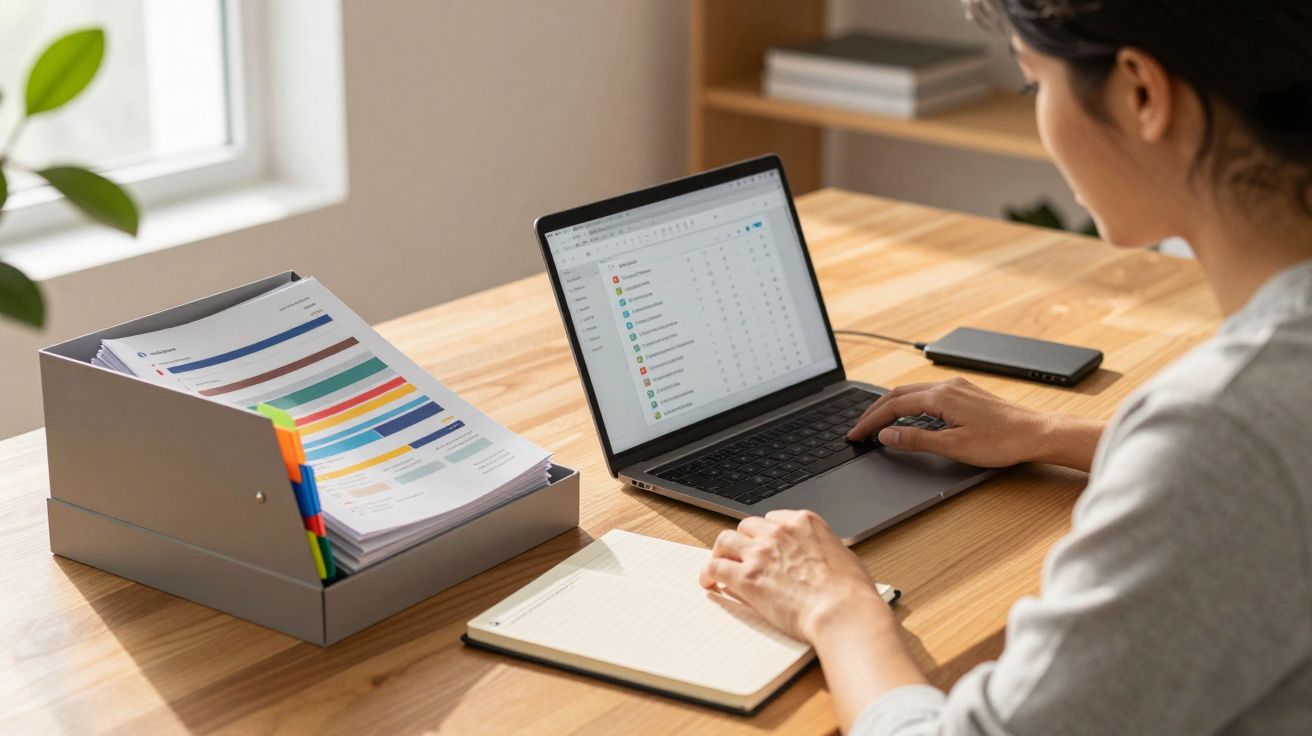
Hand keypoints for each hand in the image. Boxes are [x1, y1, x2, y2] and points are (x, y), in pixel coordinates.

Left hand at [699, 509, 890, 642]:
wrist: (842, 612)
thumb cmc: (851, 591)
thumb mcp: (843, 556)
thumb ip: (824, 549)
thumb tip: (822, 557)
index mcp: (804, 522)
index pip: (773, 518)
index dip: (766, 533)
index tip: (763, 544)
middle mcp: (778, 531)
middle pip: (747, 526)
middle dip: (744, 541)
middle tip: (741, 557)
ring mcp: (760, 552)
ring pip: (725, 541)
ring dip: (722, 553)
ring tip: (720, 565)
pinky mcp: (746, 576)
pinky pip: (715, 567)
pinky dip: (708, 573)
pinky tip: (709, 582)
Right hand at [845, 377, 1102, 469]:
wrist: (1038, 433)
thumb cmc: (1002, 442)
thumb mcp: (954, 447)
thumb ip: (916, 440)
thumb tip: (887, 436)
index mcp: (941, 397)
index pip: (893, 406)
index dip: (870, 421)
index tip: (855, 435)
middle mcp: (947, 387)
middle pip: (898, 394)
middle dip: (874, 410)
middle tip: (858, 428)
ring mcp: (957, 388)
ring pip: (912, 391)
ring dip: (890, 405)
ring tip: (876, 421)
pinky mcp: (966, 393)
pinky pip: (926, 393)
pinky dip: (908, 403)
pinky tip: (908, 414)